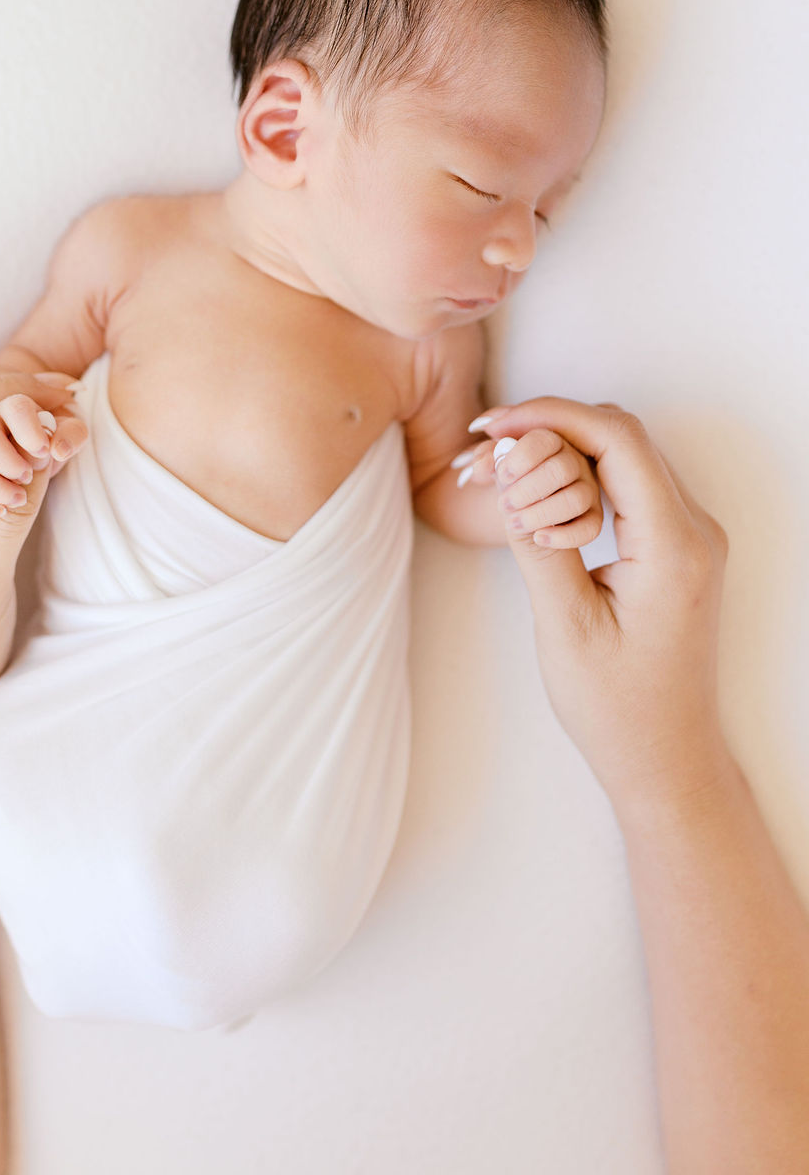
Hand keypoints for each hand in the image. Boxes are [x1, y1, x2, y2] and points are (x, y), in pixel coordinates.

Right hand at [0, 387, 89, 518]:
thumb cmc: (54, 441)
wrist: (37, 461)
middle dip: (7, 462)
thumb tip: (57, 448)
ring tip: (18, 500)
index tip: (44, 452)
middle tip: (27, 478)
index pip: (16, 408)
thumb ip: (71, 434)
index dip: (29, 430)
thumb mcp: (70, 435)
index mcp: (15, 408)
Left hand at [452, 427, 603, 547]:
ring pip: (576, 499)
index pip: (544, 440)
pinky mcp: (592, 517)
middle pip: (561, 470)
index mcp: (551, 442)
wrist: (523, 507)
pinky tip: (538, 538)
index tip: (502, 474)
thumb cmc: (511, 479)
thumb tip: (483, 463)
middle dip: (527, 490)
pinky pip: (590, 528)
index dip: (522, 457)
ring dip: (540, 514)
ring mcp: (587, 490)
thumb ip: (485, 458)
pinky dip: (564, 536)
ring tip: (513, 524)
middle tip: (504, 504)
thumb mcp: (494, 465)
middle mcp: (574, 463)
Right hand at [464, 401, 730, 811]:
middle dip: (546, 430)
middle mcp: (694, 530)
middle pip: (619, 437)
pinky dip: (576, 479)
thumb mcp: (565, 626)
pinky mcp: (674, 546)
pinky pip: (626, 486)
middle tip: (481, 454)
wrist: (665, 757)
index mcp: (674, 546)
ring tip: (495, 475)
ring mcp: (689, 536)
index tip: (491, 428)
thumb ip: (535, 539)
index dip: (548, 416)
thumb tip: (508, 464)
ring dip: (558, 453)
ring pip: (621, 456)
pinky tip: (532, 498)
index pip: (616, 439)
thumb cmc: (618, 708)